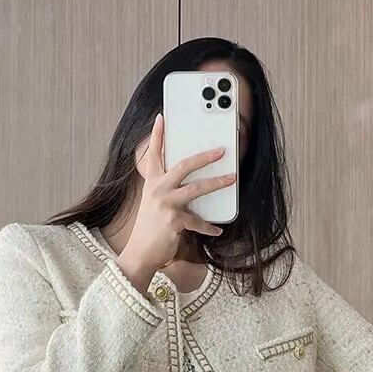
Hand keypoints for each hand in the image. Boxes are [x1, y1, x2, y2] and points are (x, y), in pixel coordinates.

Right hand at [121, 111, 235, 274]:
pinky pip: (198, 221)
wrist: (140, 253)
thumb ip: (164, 189)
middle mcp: (157, 189)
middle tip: (221, 150)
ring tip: (232, 179)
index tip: (161, 118)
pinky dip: (208, 227)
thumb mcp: (152, 203)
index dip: (156, 135)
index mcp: (151, 183)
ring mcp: (166, 204)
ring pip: (196, 188)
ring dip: (217, 183)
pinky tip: (217, 230)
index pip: (153, 154)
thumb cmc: (149, 228)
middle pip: (183, 165)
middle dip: (204, 157)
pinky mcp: (174, 220)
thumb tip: (185, 181)